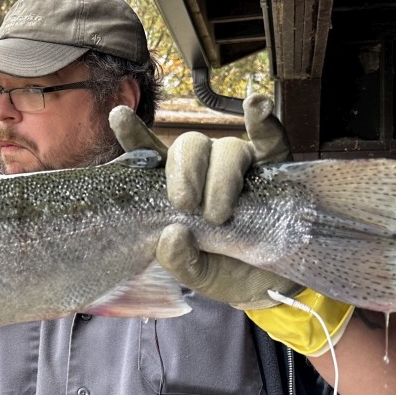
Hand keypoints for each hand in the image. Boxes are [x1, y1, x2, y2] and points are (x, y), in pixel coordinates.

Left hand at [109, 94, 298, 309]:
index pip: (149, 156)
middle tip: (183, 205)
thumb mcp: (198, 275)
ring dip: (220, 178)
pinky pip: (271, 139)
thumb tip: (172, 235)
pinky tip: (256, 108)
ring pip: (226, 148)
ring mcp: (240, 165)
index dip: (134, 134)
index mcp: (176, 189)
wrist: (275, 286)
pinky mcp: (276, 167)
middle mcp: (206, 169)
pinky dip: (263, 121)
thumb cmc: (228, 272)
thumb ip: (181, 261)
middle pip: (188, 147)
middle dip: (183, 173)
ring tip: (219, 215)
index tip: (119, 116)